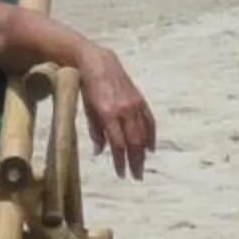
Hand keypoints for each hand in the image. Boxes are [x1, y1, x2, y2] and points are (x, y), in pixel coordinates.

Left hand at [78, 52, 156, 178]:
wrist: (98, 63)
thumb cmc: (88, 88)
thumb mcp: (87, 110)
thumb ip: (96, 131)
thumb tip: (100, 151)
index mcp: (109, 113)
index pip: (118, 143)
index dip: (120, 160)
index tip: (121, 173)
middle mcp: (124, 109)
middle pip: (134, 141)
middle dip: (135, 160)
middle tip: (136, 175)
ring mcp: (134, 104)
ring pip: (143, 133)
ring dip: (143, 152)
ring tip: (142, 165)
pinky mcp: (140, 99)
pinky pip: (149, 121)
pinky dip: (150, 135)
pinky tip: (150, 147)